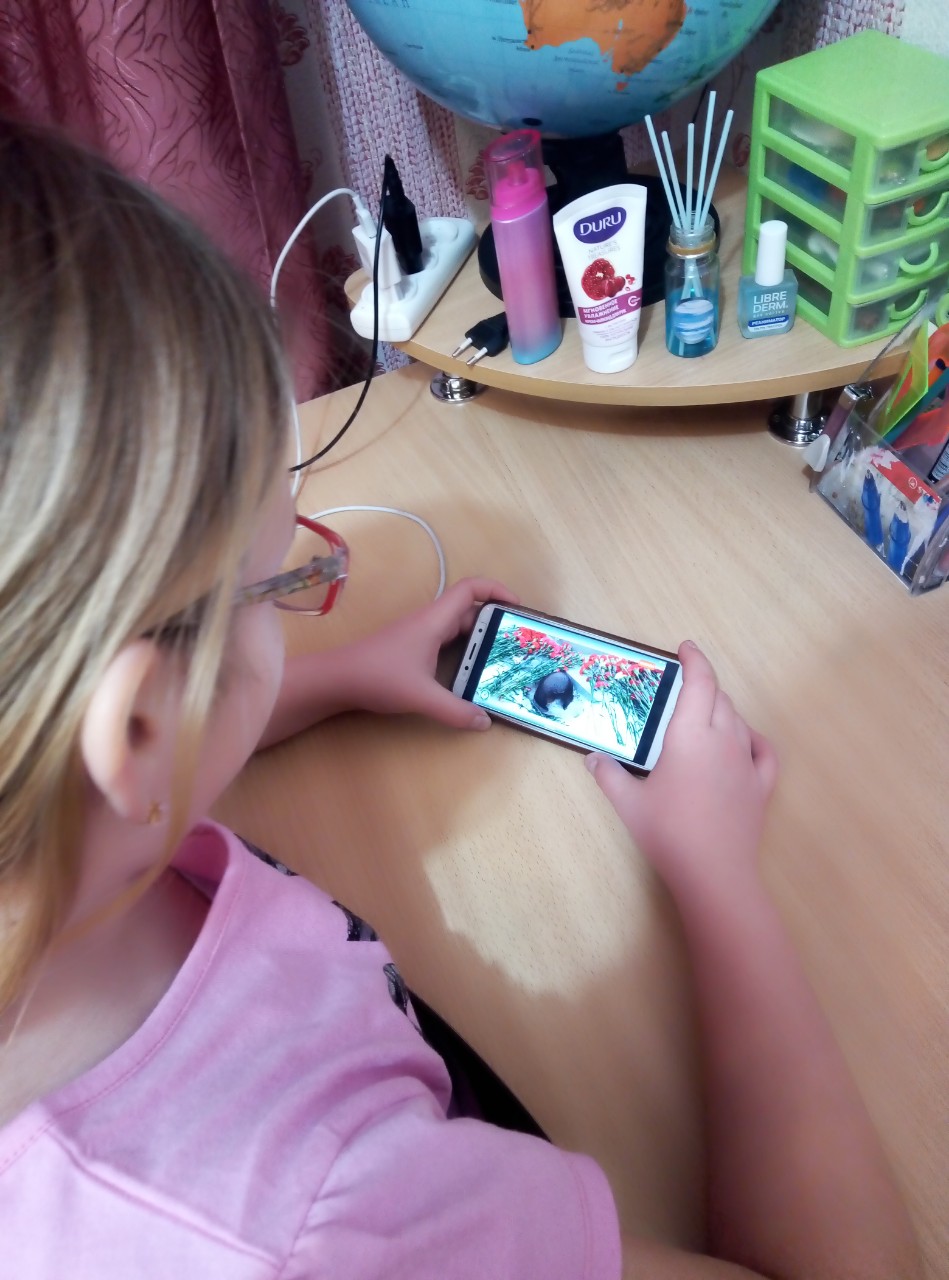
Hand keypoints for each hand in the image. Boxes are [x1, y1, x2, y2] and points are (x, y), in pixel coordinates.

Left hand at [342, 577, 518, 730]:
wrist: (337, 679)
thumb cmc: (378, 677)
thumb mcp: (421, 696)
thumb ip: (455, 710)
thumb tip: (484, 721)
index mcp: (435, 621)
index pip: (470, 589)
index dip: (496, 590)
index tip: (517, 606)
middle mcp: (429, 622)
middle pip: (469, 611)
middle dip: (495, 621)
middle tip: (517, 640)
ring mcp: (420, 634)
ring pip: (458, 628)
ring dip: (479, 637)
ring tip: (501, 657)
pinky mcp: (412, 648)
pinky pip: (446, 641)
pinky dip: (463, 650)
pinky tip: (470, 670)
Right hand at [586, 641, 777, 896]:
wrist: (713, 872)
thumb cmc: (667, 832)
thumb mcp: (628, 803)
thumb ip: (608, 775)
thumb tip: (591, 758)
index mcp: (690, 734)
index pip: (699, 683)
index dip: (695, 660)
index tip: (686, 647)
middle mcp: (723, 739)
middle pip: (719, 699)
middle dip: (703, 687)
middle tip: (683, 690)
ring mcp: (746, 762)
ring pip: (739, 721)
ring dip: (722, 711)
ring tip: (704, 717)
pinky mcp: (761, 786)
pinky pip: (763, 751)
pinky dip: (753, 739)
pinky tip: (744, 743)